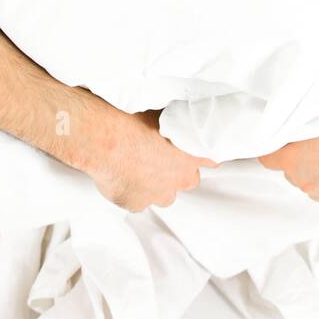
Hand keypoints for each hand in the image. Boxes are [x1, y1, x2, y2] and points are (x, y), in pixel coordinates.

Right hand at [84, 106, 219, 212]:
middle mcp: (180, 177)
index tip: (192, 153)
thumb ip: (176, 124)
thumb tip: (176, 121)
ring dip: (155, 185)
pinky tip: (122, 176)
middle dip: (175, 171)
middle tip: (158, 156)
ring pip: (163, 195)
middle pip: (186, 180)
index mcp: (192, 153)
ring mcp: (159, 194)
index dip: (198, 156)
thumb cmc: (134, 121)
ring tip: (138, 167)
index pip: (210, 159)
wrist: (108, 139)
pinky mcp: (137, 204)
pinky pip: (138, 202)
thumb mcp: (163, 113)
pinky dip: (132, 192)